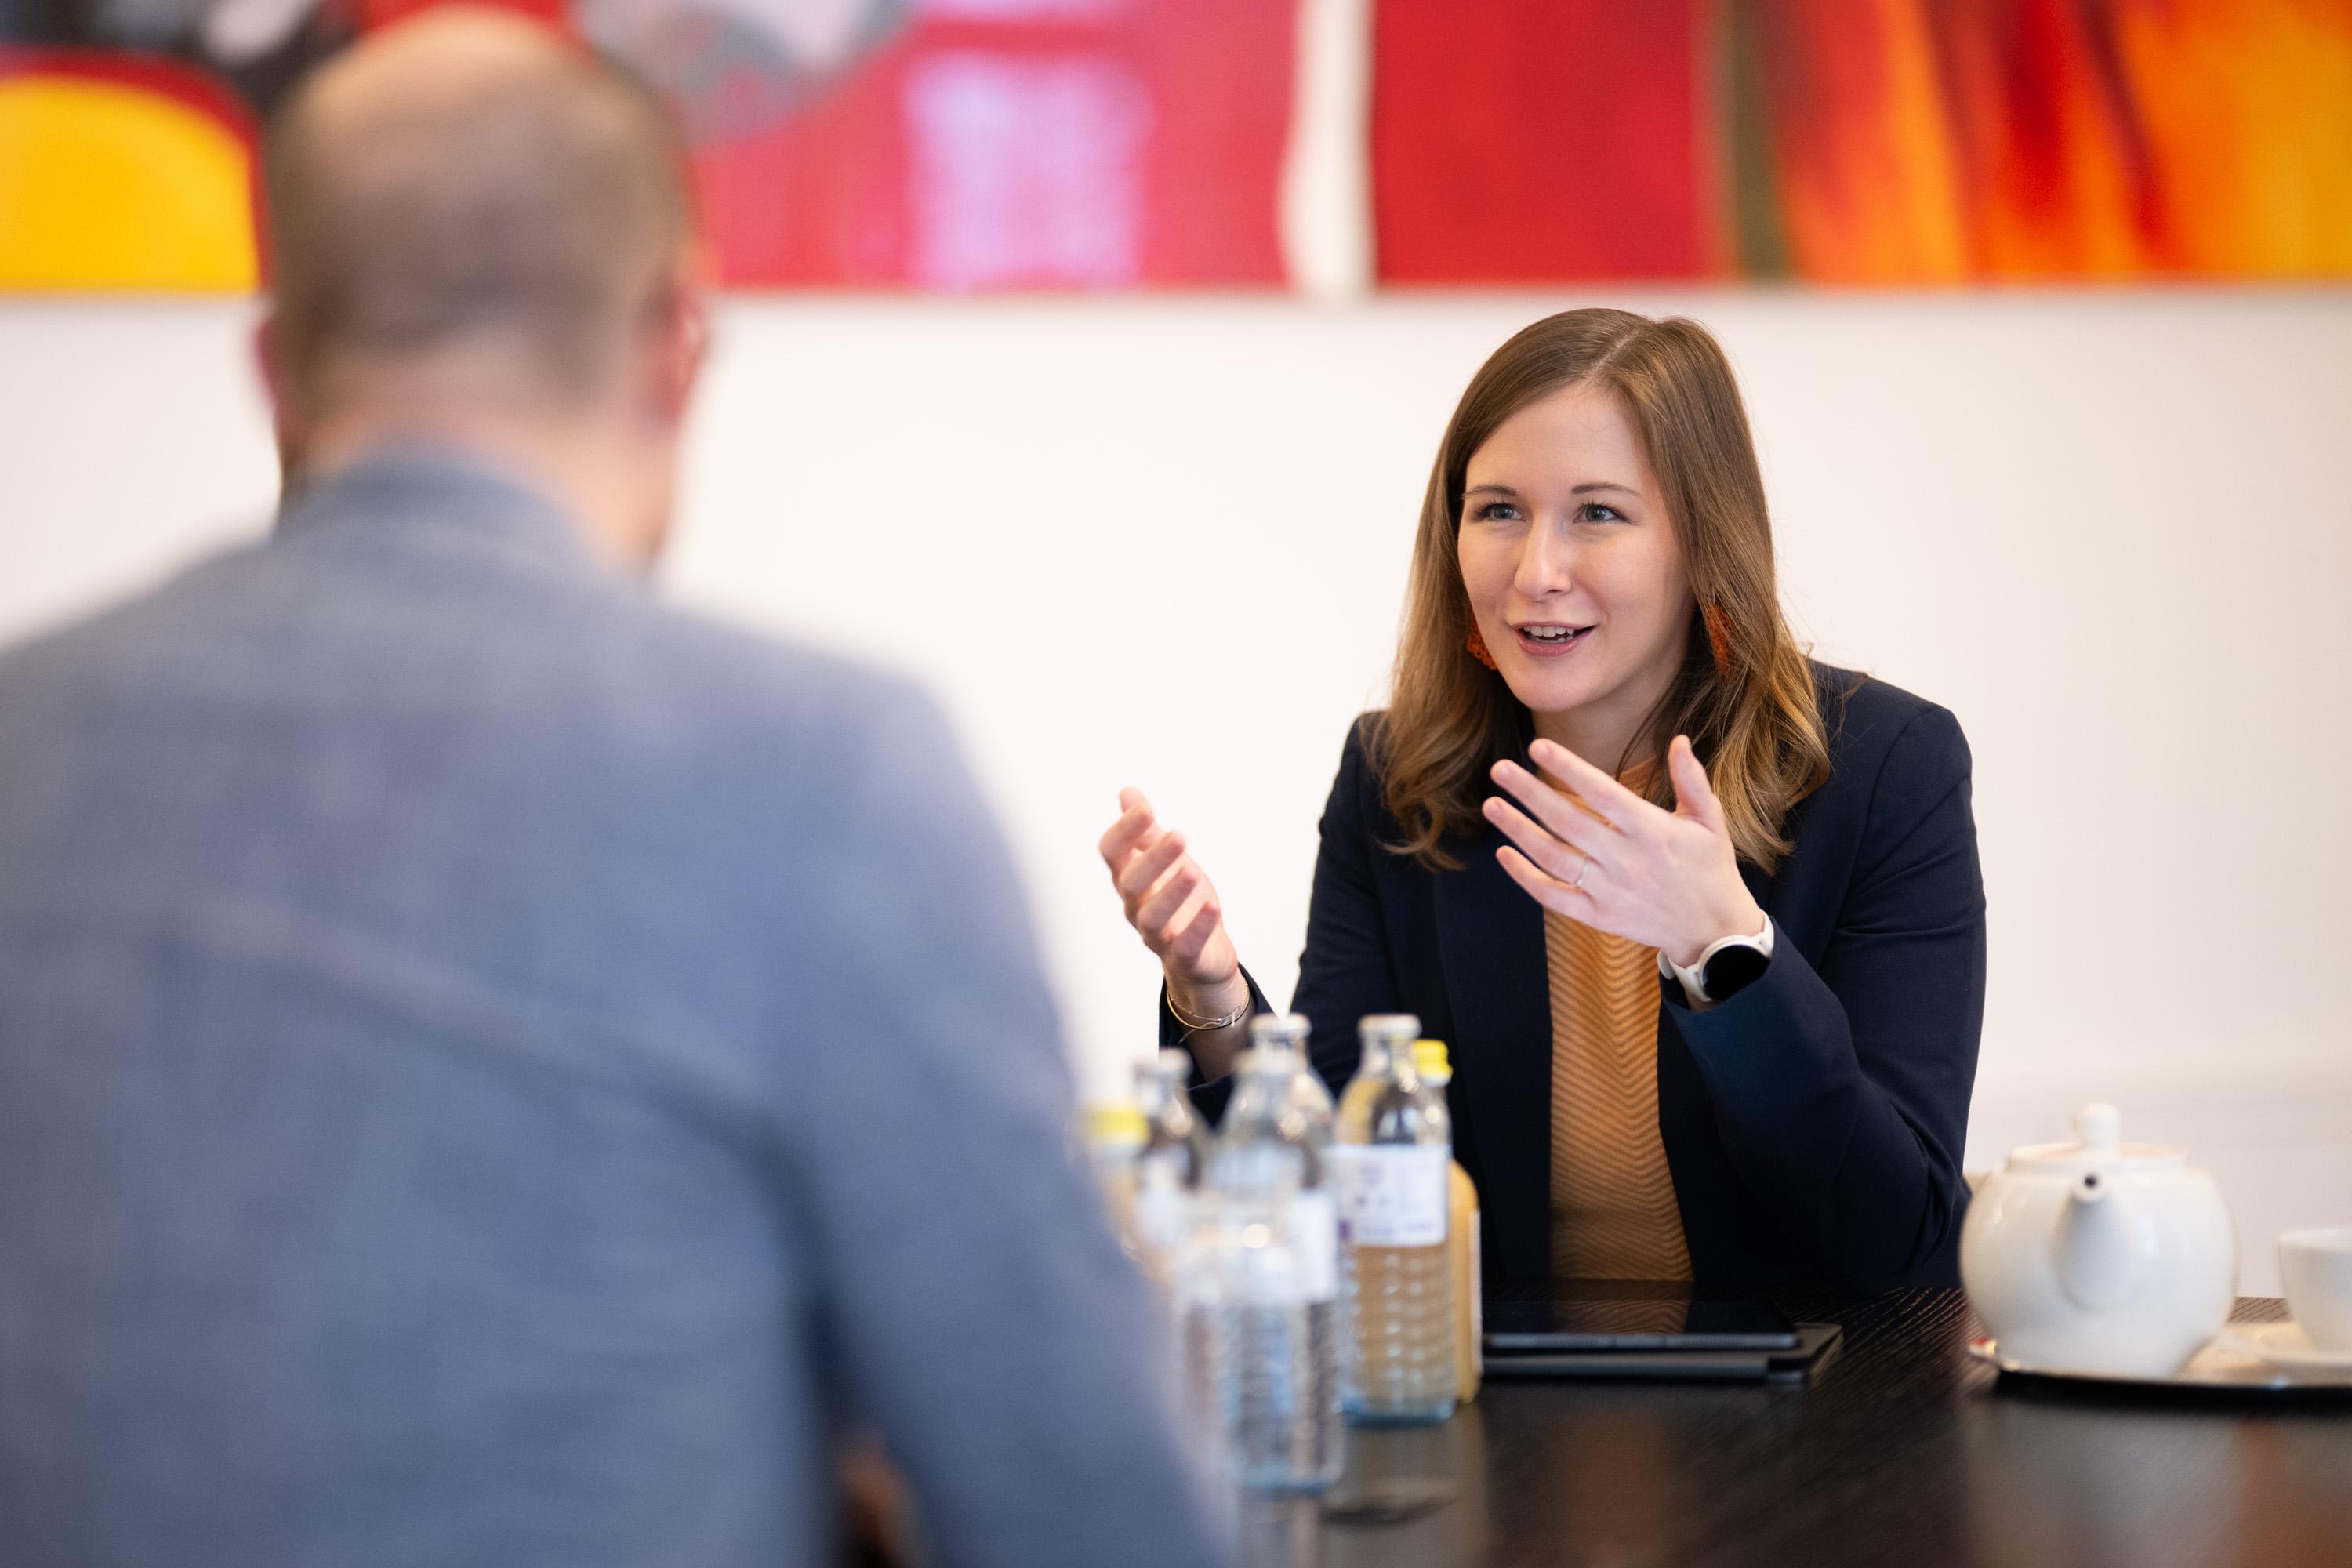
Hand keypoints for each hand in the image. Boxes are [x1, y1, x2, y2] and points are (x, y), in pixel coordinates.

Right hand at [1098, 788, 1243, 1013]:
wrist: (1203, 953)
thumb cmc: (1181, 900)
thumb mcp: (1167, 861)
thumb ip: (1147, 832)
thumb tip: (1128, 792)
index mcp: (1130, 878)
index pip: (1112, 853)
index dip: (1123, 830)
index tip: (1143, 807)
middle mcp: (1136, 906)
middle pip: (1130, 883)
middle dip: (1152, 858)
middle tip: (1179, 835)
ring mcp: (1157, 935)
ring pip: (1152, 918)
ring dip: (1171, 894)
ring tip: (1191, 871)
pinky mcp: (1183, 957)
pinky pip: (1185, 946)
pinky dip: (1198, 927)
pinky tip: (1212, 907)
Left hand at [1482, 735, 1764, 968]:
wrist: (1713, 930)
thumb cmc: (1709, 867)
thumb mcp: (1709, 820)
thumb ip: (1690, 779)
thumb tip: (1677, 740)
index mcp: (1652, 831)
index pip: (1602, 793)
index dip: (1568, 769)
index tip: (1537, 747)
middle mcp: (1627, 860)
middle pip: (1568, 823)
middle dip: (1530, 794)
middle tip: (1499, 769)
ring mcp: (1610, 891)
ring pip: (1554, 859)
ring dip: (1519, 831)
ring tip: (1492, 805)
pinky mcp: (1599, 916)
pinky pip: (1555, 897)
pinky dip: (1526, 878)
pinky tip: (1504, 855)